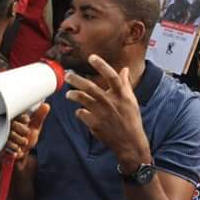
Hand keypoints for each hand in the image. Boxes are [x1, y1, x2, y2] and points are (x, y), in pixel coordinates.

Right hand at [4, 103, 49, 160]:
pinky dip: (14, 147)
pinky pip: (5, 144)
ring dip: (18, 140)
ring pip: (9, 134)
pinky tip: (18, 149)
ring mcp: (2, 134)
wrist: (21, 152)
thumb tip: (46, 105)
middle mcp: (6, 124)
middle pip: (13, 124)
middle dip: (22, 130)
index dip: (23, 118)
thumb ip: (39, 117)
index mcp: (14, 117)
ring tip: (24, 142)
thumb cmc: (26, 137)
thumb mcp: (35, 127)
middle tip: (27, 133)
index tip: (27, 121)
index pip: (17, 114)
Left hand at [65, 55, 150, 170]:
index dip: (101, 65)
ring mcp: (101, 113)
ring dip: (72, 94)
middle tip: (67, 75)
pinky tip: (80, 112)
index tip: (91, 57)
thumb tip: (125, 69)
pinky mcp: (94, 124)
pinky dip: (79, 111)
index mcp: (121, 95)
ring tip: (68, 94)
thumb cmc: (131, 120)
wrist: (129, 143)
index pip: (111, 76)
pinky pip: (80, 113)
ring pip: (81, 99)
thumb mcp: (131, 101)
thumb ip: (125, 84)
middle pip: (89, 86)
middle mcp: (110, 102)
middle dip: (75, 79)